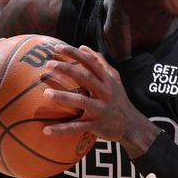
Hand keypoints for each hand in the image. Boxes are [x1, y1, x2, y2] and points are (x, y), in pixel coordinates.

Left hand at [43, 45, 157, 158]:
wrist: (131, 126)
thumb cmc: (118, 100)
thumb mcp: (114, 79)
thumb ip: (100, 63)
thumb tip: (83, 47)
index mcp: (107, 80)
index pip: (90, 62)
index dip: (74, 53)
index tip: (57, 47)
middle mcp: (105, 92)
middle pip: (85, 77)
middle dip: (66, 68)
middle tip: (48, 64)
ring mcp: (101, 109)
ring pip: (81, 101)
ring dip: (63, 97)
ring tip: (46, 93)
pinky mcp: (97, 125)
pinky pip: (77, 128)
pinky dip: (61, 129)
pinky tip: (45, 130)